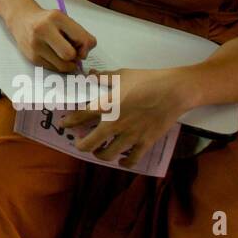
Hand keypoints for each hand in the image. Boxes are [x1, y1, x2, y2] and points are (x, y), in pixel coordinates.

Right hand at [7, 6, 95, 72]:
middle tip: (73, 51)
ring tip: (63, 53)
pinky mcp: (32, 58)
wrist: (22, 20)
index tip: (81, 44)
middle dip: (75, 56)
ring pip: (62, 66)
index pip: (81, 39)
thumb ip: (80, 34)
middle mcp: (43, 30)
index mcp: (56, 18)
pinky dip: (58, 64)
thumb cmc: (48, 21)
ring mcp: (36, 45)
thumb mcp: (65, 20)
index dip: (86, 45)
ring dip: (68, 63)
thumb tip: (84, 55)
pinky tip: (53, 55)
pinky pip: (54, 69)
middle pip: (69, 54)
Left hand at [63, 68, 187, 166]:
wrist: (173, 91)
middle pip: (89, 143)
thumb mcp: (122, 74)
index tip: (64, 124)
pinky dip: (124, 163)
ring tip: (98, 151)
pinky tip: (121, 161)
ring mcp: (129, 136)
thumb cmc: (147, 80)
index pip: (80, 117)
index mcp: (106, 106)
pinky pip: (131, 160)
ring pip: (107, 154)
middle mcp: (114, 124)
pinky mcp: (145, 143)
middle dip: (80, 144)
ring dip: (99, 154)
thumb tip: (91, 74)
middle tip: (79, 142)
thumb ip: (103, 77)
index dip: (69, 122)